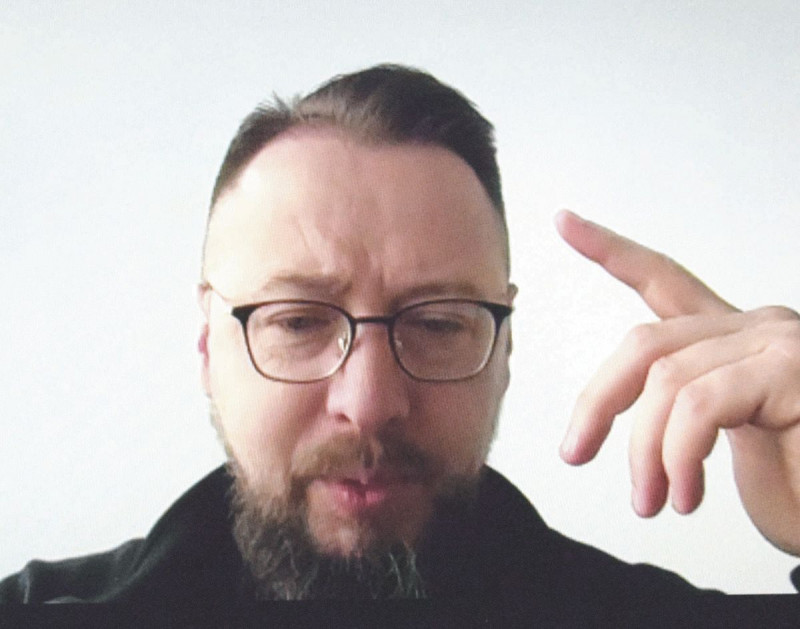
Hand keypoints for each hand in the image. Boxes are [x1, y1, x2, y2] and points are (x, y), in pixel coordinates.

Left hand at [555, 210, 799, 554]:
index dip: (610, 250)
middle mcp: (757, 327)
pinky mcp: (794, 370)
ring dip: (646, 451)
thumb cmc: (798, 487)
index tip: (565, 222)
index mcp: (732, 338)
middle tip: (575, 454)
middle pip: (643, 344)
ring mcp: (779, 343)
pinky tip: (686, 494)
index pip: (661, 279)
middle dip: (597, 402)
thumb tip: (605, 423)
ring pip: (666, 380)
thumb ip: (678, 410)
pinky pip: (700, 405)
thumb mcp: (719, 442)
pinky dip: (679, 456)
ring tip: (653, 500)